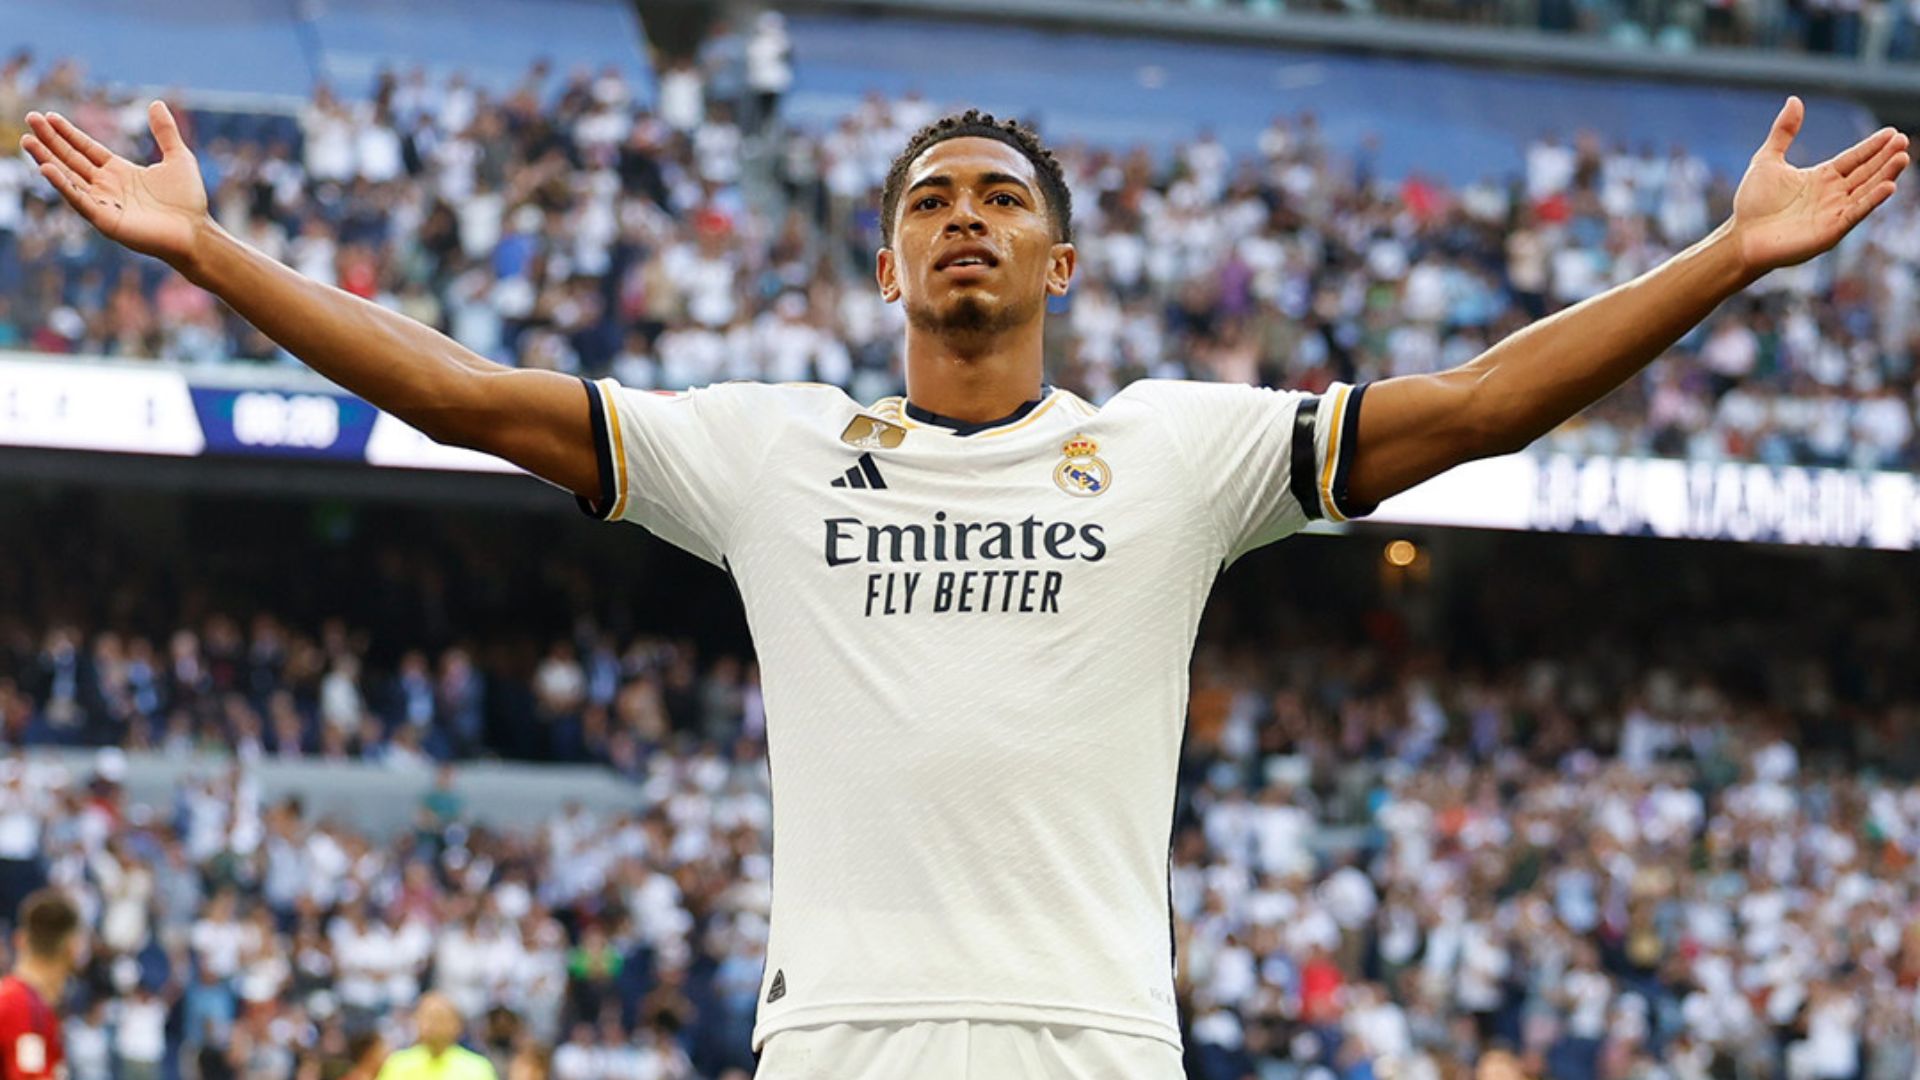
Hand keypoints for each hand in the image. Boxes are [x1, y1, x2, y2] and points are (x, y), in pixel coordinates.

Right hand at [21, 101, 207, 266]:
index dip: (68, 133)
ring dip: (47, 159)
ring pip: (68, 177)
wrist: (196, 233)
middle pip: (71, 159)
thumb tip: (156, 103)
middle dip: (50, 140)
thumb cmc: (188, 200)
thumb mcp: (178, 158)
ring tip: (28, 141)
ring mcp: (104, 203)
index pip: (86, 148)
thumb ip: (165, 132)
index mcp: (119, 171)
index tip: (49, 116)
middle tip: (30, 118)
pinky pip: (79, 200)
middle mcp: (107, 186)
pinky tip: (47, 169)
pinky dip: (63, 185)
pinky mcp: (105, 220)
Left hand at [1732, 96, 1908, 273]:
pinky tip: (1888, 186)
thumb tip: (1794, 100)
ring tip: (1902, 158)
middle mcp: (1832, 194)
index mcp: (1821, 177)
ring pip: (1866, 190)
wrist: (1741, 237)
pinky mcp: (1831, 231)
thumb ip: (1783, 132)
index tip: (1891, 132)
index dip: (1872, 146)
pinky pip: (1856, 213)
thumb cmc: (1753, 203)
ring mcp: (1833, 212)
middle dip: (1885, 157)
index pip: (1854, 158)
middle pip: (1865, 172)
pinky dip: (1872, 200)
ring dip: (1885, 175)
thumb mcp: (1767, 160)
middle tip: (1903, 141)